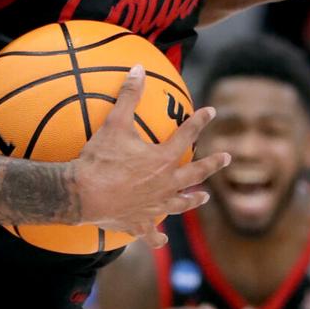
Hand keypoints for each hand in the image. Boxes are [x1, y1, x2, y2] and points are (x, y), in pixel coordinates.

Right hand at [74, 66, 230, 246]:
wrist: (82, 195)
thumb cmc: (99, 159)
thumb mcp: (114, 123)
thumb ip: (129, 95)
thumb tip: (138, 68)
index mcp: (162, 160)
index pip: (187, 136)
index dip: (200, 121)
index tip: (211, 112)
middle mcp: (164, 185)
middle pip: (194, 174)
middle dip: (212, 165)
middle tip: (227, 158)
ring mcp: (153, 207)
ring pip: (180, 204)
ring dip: (193, 200)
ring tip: (204, 197)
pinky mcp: (138, 224)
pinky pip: (151, 234)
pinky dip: (157, 237)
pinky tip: (161, 240)